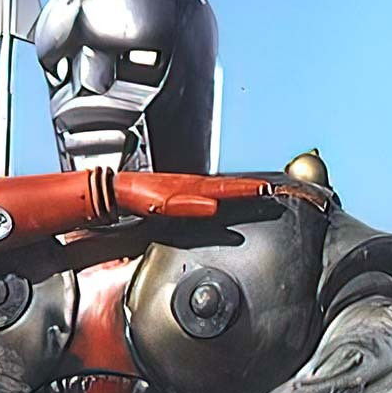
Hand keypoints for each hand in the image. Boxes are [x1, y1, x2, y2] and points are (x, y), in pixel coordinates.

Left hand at [113, 173, 270, 217]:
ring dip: (236, 190)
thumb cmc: (141, 195)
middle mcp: (194, 186)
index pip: (227, 188)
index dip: (247, 189)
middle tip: (268, 189)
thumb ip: (190, 205)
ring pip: (218, 188)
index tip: (267, 188)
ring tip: (253, 191)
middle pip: (227, 186)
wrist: (123, 191)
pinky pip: (206, 192)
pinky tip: (220, 200)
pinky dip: (218, 195)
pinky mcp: (180, 193)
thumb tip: (214, 207)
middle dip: (248, 188)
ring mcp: (188, 188)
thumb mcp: (165, 204)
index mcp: (194, 187)